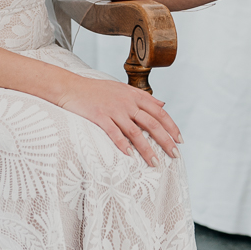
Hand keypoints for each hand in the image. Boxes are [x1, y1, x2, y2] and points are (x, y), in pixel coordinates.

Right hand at [56, 74, 182, 165]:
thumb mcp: (122, 88)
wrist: (71, 87)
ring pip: (135, 132)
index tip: (179, 140)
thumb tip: (163, 103)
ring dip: (147, 148)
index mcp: (134, 96)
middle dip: (166, 140)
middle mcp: (127, 102)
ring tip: (155, 162)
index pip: (159, 112)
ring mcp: (113, 110)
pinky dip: (123, 145)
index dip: (171, 126)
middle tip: (175, 155)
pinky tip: (130, 156)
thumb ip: (143, 96)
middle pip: (152, 123)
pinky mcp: (99, 117)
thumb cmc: (96, 90)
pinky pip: (114, 133)